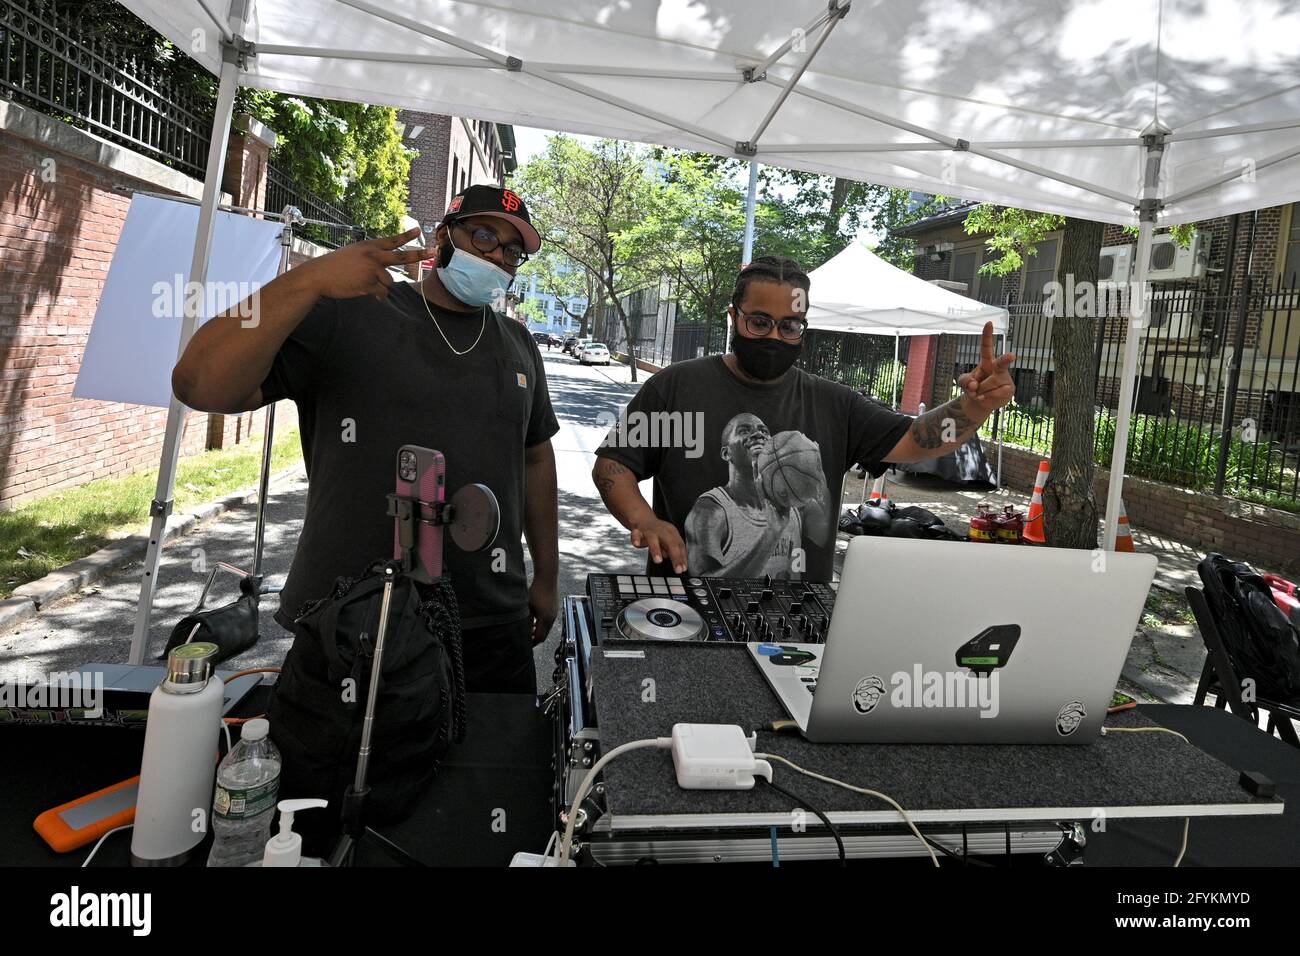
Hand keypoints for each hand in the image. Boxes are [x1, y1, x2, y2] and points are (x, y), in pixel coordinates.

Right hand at [298, 227, 427, 299]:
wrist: (318, 275)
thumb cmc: (334, 266)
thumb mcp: (353, 254)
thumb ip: (370, 259)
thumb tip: (385, 272)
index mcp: (369, 246)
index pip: (392, 240)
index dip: (406, 236)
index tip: (418, 230)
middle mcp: (373, 255)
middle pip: (403, 256)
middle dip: (419, 254)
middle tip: (434, 251)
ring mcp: (372, 269)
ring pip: (389, 281)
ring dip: (380, 285)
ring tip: (362, 282)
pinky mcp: (369, 283)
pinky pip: (382, 292)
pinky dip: (376, 294)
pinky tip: (362, 290)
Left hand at [528, 577, 557, 646]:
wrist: (548, 578)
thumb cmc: (536, 590)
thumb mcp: (528, 606)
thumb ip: (526, 619)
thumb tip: (522, 629)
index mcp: (545, 619)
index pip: (540, 637)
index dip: (532, 642)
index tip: (525, 644)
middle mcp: (552, 618)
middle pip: (544, 634)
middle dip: (536, 638)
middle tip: (527, 640)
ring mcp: (554, 613)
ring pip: (547, 628)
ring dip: (539, 631)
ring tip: (530, 631)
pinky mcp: (554, 608)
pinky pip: (549, 621)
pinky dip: (542, 624)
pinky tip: (535, 620)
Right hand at [630, 516, 687, 573]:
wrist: (643, 520)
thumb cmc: (658, 533)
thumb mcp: (669, 540)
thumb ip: (675, 552)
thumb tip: (682, 565)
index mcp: (671, 533)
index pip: (679, 545)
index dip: (682, 557)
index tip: (683, 568)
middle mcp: (662, 531)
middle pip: (670, 543)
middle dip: (675, 556)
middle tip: (678, 569)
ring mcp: (649, 531)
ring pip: (653, 539)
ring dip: (656, 550)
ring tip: (658, 560)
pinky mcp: (637, 531)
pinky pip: (636, 535)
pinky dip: (636, 539)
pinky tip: (637, 544)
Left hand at [956, 321, 1015, 416]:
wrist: (980, 403)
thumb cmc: (974, 387)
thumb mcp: (963, 382)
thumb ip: (964, 380)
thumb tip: (974, 385)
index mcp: (987, 362)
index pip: (987, 347)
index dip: (987, 335)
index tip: (989, 323)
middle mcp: (998, 368)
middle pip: (1001, 363)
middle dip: (1006, 360)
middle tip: (1011, 356)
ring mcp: (1005, 379)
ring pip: (989, 385)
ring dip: (979, 391)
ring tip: (979, 393)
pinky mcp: (1009, 389)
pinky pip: (994, 394)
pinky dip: (985, 398)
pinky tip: (985, 398)